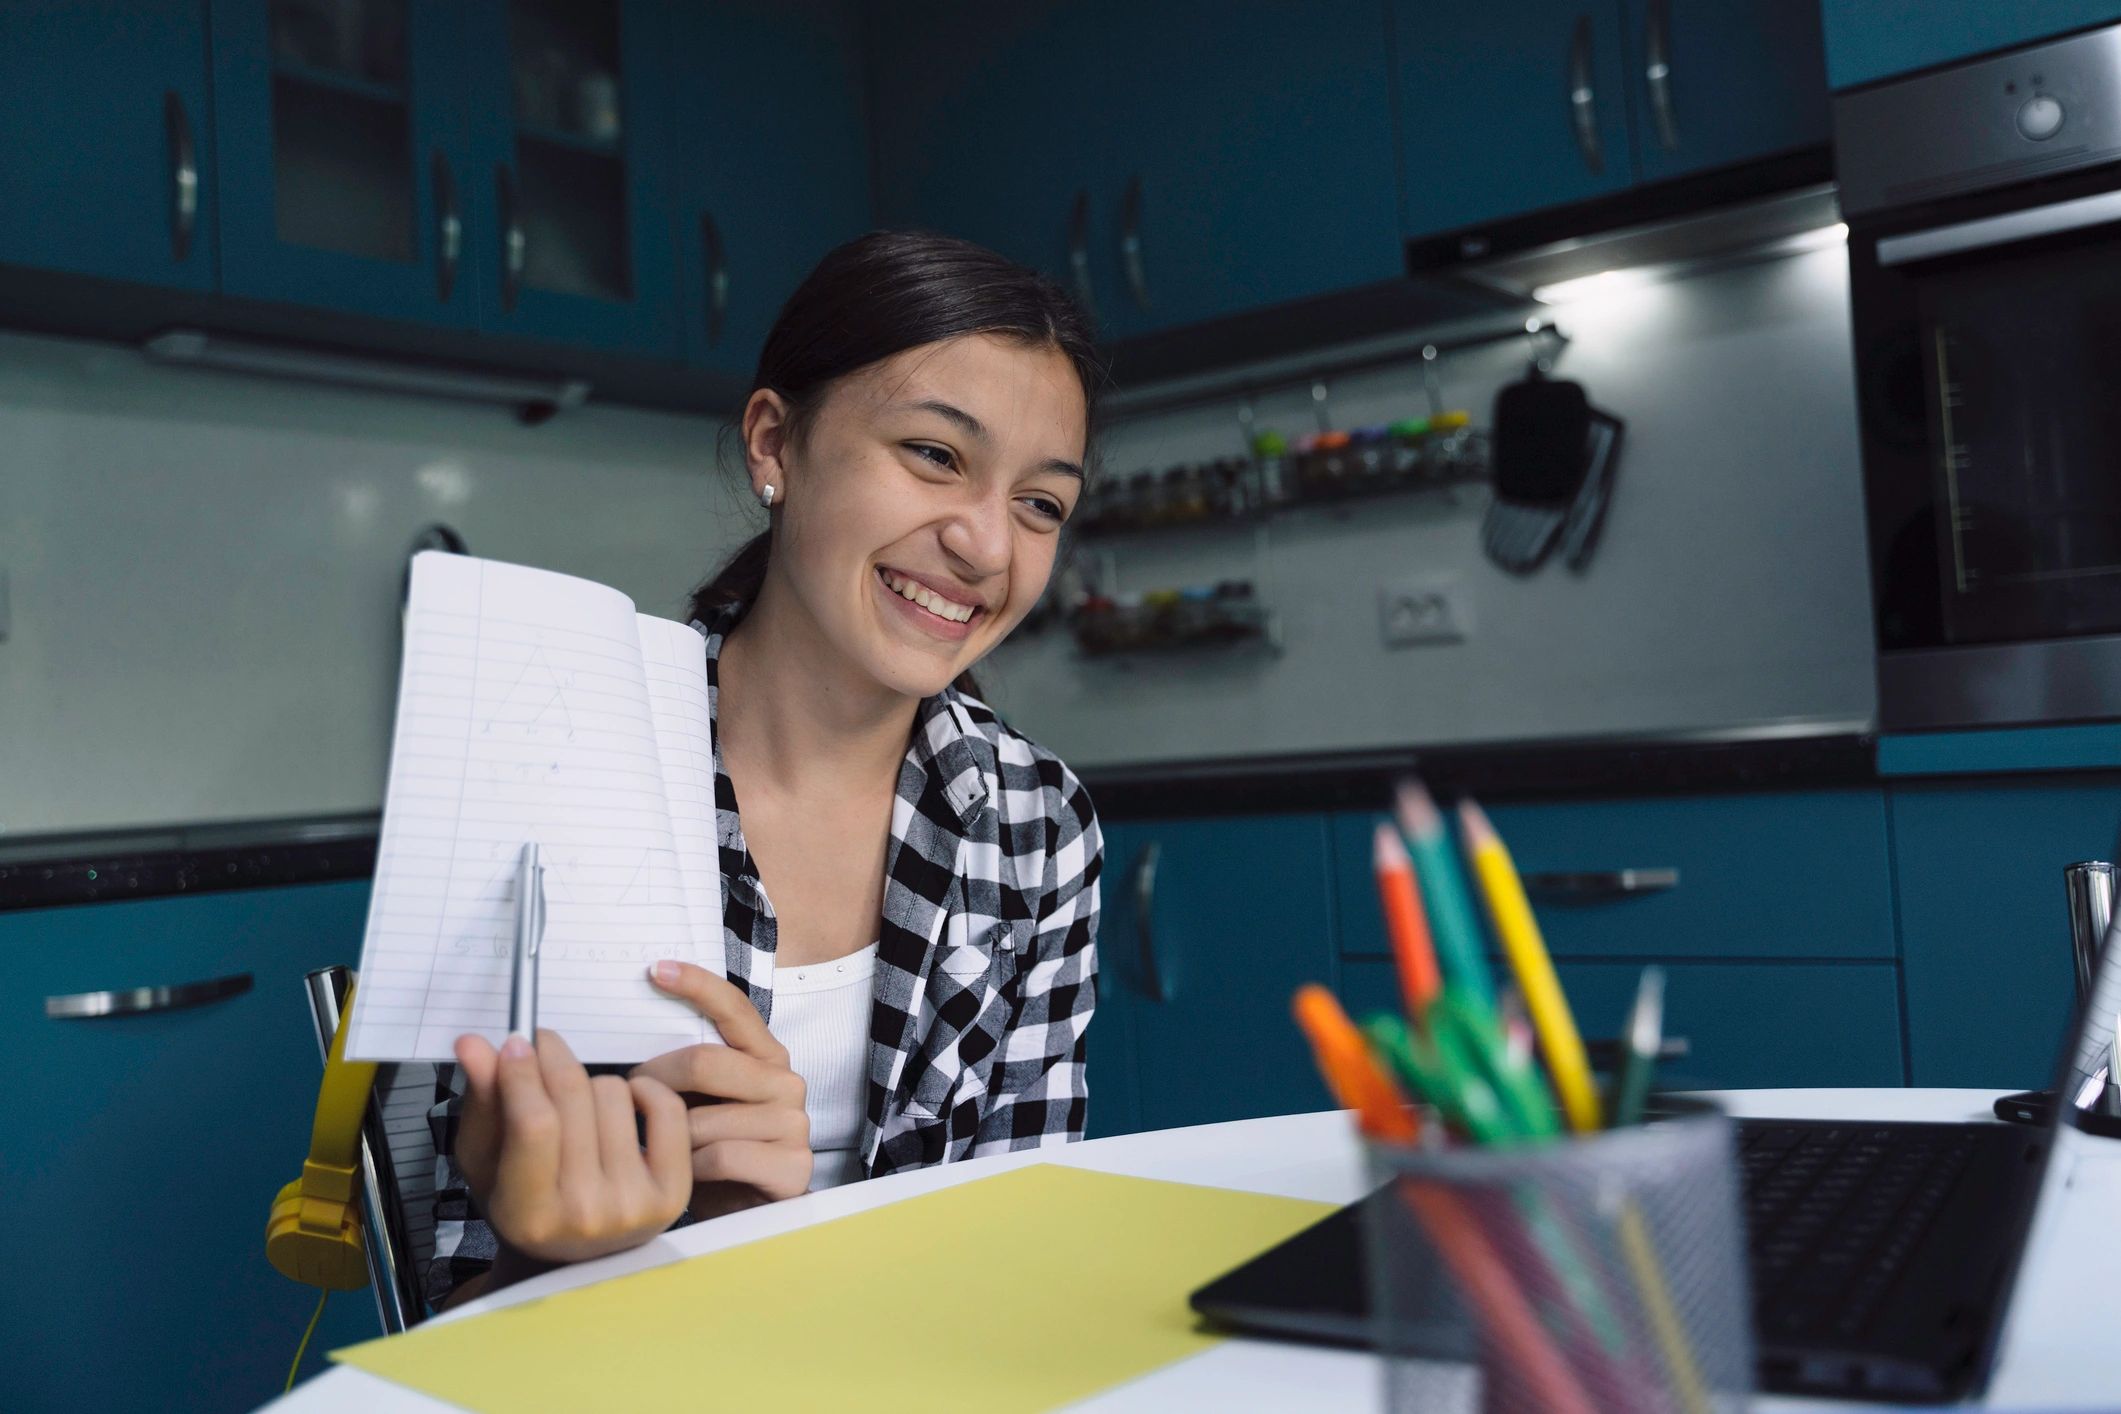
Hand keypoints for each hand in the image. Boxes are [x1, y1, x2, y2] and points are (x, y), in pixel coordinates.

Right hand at [452, 1027, 692, 1265]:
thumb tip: (474, 1043)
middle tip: (542, 1046)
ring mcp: (635, 1206)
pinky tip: (623, 1104)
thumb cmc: (524, 1202)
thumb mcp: (486, 1160)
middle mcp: (585, 1216)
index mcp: (528, 1215)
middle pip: (574, 1100)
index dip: (524, 1072)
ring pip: (615, 1093)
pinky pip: (665, 1107)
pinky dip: (644, 1089)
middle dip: (552, 1059)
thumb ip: (483, 1101)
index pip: (535, 1124)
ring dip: (592, 1084)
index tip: (517, 1040)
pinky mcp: (674, 1193)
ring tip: (578, 1106)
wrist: (578, 1256)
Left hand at [631, 960, 811, 1219]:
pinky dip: (691, 1170)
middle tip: (629, 1098)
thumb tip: (634, 1032)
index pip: (733, 1008)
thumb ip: (685, 1067)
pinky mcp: (792, 1166)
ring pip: (703, 1118)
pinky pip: (720, 1157)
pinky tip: (686, 1177)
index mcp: (765, 1055)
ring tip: (661, 1152)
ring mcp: (794, 1124)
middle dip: (654, 1081)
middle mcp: (786, 1082)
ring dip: (670, 1139)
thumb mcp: (699, 1101)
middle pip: (704, 1061)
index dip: (696, 984)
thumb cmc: (711, 1151)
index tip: (655, 970)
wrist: (744, 1215)